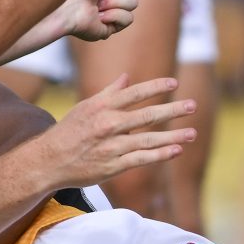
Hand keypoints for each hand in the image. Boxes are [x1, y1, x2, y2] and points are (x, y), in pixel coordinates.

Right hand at [34, 74, 196, 189]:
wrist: (49, 161)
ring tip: (192, 133)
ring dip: (173, 137)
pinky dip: (160, 155)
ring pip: (148, 140)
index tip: (174, 84)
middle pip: (147, 116)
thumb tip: (127, 77)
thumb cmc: (69, 131)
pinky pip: (141, 159)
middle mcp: (108, 125)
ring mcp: (111, 147)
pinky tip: (175, 151)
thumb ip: (108, 93)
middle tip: (193, 105)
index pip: (134, 93)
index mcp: (102, 107)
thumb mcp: (85, 107)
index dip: (155, 87)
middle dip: (173, 110)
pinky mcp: (113, 166)